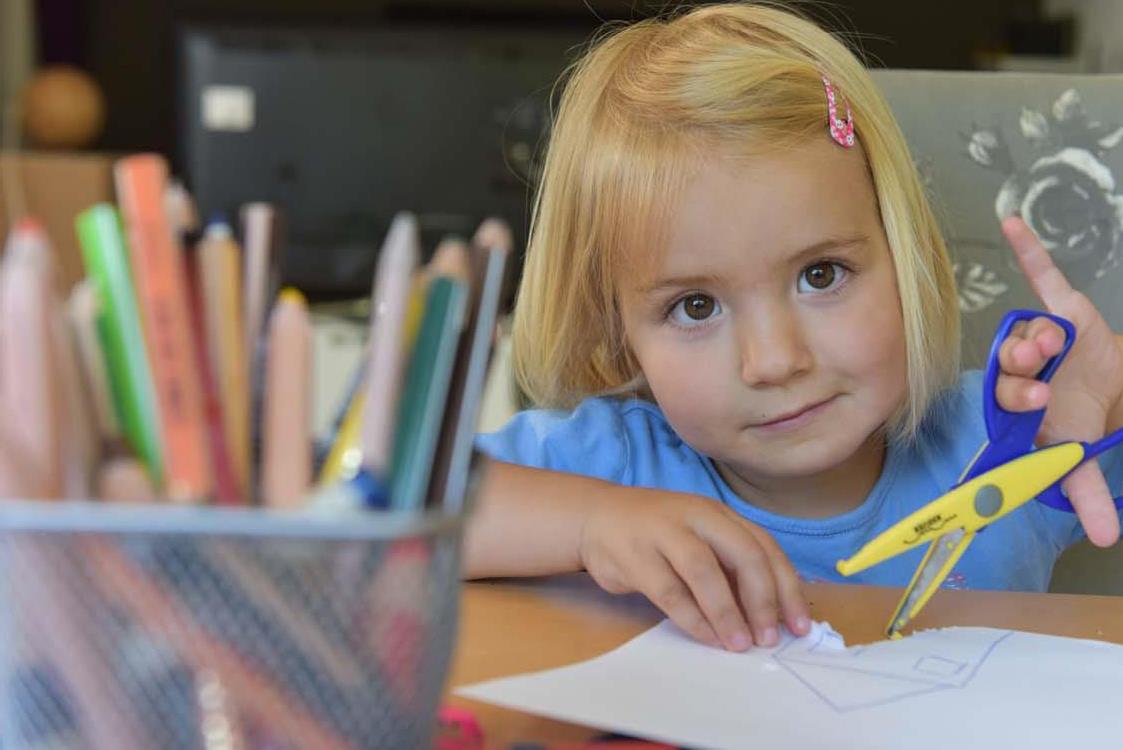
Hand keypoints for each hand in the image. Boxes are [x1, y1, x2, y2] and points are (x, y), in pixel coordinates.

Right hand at [578, 487, 809, 649]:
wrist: (595, 517)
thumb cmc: (656, 534)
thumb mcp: (699, 537)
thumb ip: (729, 566)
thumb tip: (772, 613)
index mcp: (718, 514)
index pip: (763, 546)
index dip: (786, 587)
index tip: (799, 625)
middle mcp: (696, 516)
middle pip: (743, 554)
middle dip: (763, 600)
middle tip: (769, 638)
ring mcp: (663, 533)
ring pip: (705, 572)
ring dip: (727, 612)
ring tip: (740, 644)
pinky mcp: (635, 556)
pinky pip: (670, 592)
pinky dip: (692, 619)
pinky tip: (707, 638)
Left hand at [996, 216, 1122, 545]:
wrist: (1104, 383)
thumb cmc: (1080, 417)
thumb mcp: (1082, 455)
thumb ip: (1089, 494)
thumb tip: (1108, 541)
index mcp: (1021, 406)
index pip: (1008, 404)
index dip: (1016, 401)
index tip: (1034, 403)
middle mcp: (1021, 371)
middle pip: (1010, 369)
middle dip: (1022, 372)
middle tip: (1039, 374)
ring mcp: (1038, 339)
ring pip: (1029, 333)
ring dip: (1039, 336)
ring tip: (1052, 341)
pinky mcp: (1059, 308)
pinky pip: (1040, 278)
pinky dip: (1029, 251)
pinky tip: (1013, 222)